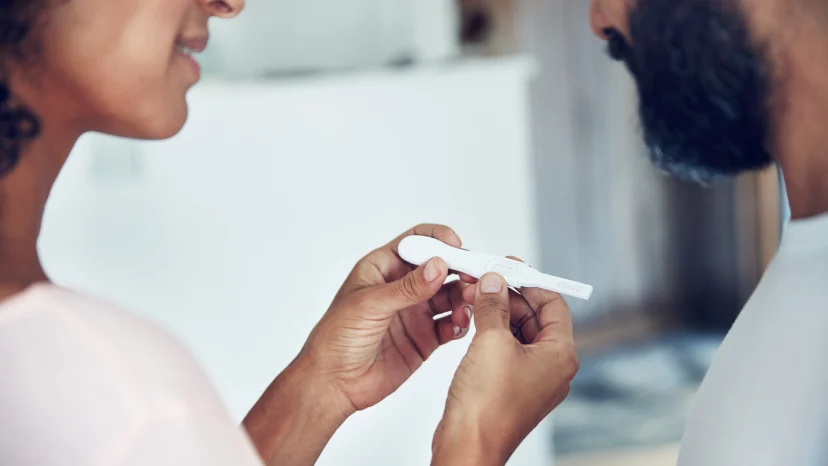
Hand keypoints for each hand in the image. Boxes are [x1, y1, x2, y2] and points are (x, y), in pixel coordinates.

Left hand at [302, 224, 473, 410]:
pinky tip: (458, 326)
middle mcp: (402, 287)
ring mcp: (415, 312)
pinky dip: (461, 323)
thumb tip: (438, 266)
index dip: (439, 240)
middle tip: (474, 277)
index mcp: (383, 268)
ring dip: (463, 297)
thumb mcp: (370, 304)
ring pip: (450, 296)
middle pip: (441, 268)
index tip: (458, 247)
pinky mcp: (424, 338)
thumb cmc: (336, 338)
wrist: (333, 383)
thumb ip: (407, 287)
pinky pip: (451, 325)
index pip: (417, 242)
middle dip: (460, 269)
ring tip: (468, 305)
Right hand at [432, 271, 578, 465]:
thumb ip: (494, 305)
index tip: (508, 266)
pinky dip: (492, 332)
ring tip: (475, 296)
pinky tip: (474, 320)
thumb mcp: (491, 341)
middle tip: (485, 278)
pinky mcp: (512, 387)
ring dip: (498, 312)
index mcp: (560, 355)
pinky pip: (507, 350)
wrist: (468, 445)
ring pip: (519, 332)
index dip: (531, 281)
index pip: (553, 304)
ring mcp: (532, 379)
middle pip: (536, 316)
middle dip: (510, 295)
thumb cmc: (487, 405)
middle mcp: (552, 367)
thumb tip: (494, 281)